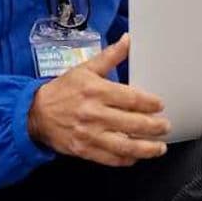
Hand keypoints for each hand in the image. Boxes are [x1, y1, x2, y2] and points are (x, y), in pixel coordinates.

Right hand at [27, 36, 169, 167]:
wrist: (36, 113)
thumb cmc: (63, 90)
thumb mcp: (85, 69)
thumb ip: (109, 56)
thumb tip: (128, 40)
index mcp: (96, 91)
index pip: (131, 98)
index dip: (149, 103)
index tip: (160, 105)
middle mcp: (94, 113)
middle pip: (132, 123)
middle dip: (154, 126)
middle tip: (165, 126)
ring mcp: (90, 134)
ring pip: (124, 145)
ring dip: (146, 148)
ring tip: (159, 147)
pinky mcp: (84, 150)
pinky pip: (110, 159)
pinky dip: (126, 159)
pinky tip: (136, 156)